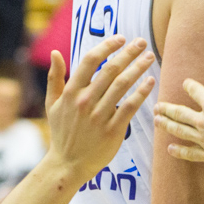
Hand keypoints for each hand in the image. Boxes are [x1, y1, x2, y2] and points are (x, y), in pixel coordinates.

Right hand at [44, 37, 155, 183]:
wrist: (67, 164)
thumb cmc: (61, 132)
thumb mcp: (52, 104)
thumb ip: (55, 78)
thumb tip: (57, 52)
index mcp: (71, 93)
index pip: (89, 61)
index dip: (106, 47)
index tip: (121, 38)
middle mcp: (85, 101)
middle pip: (110, 70)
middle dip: (128, 53)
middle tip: (142, 42)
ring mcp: (99, 116)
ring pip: (123, 85)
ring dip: (138, 68)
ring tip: (150, 57)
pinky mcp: (112, 130)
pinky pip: (131, 106)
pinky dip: (142, 92)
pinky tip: (151, 81)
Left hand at [154, 57, 203, 173]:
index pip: (195, 91)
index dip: (189, 86)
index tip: (185, 83)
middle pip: (179, 113)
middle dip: (166, 108)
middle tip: (157, 106)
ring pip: (180, 131)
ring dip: (166, 125)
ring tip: (156, 121)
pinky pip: (189, 153)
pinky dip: (179, 151)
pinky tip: (170, 149)